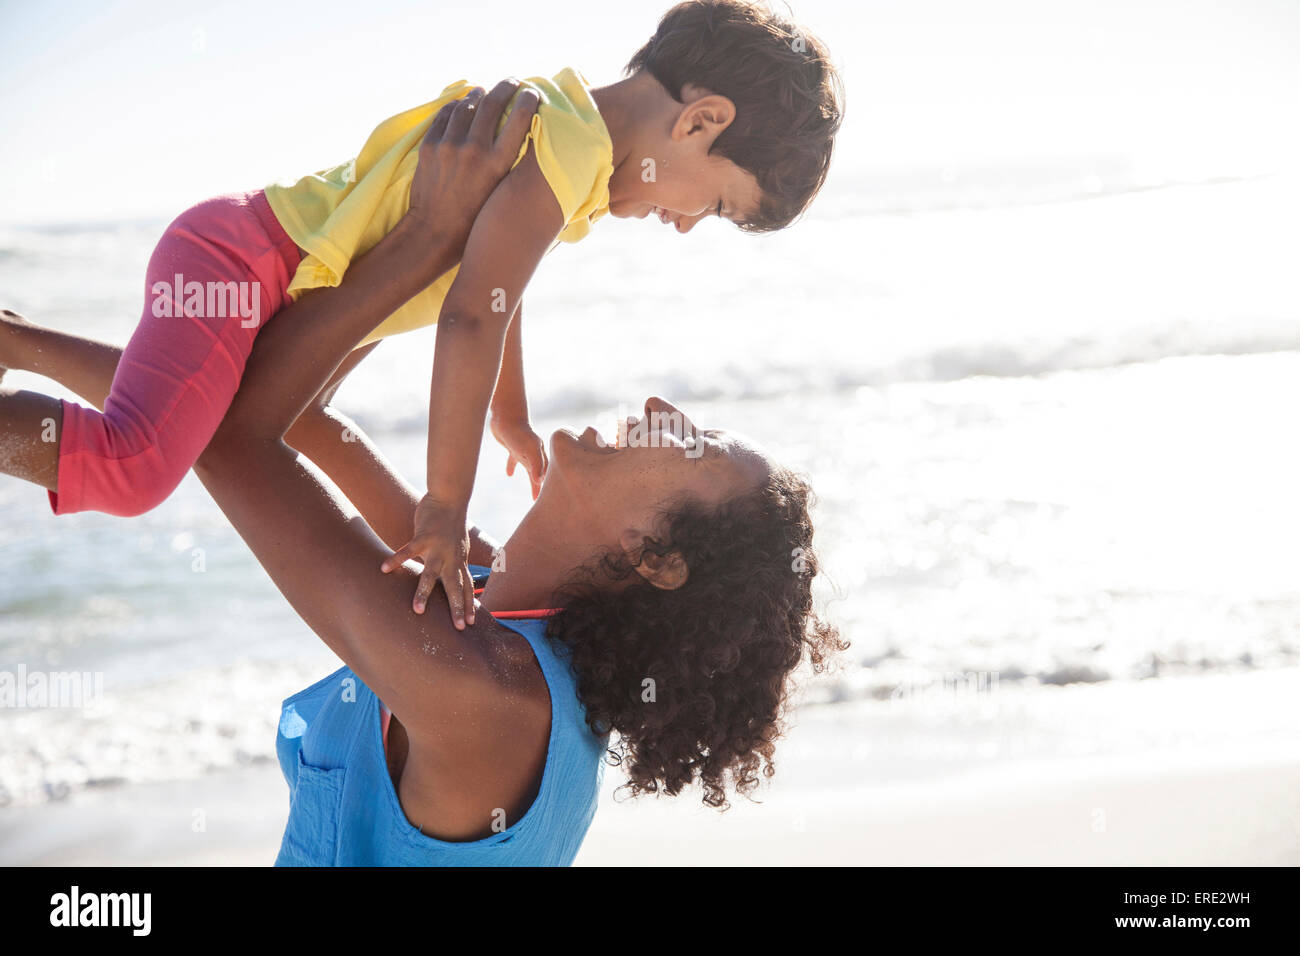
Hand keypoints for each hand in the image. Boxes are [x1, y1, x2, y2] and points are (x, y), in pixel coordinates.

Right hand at [380, 494, 475, 626]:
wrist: (449, 499)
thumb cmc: (450, 524)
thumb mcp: (457, 547)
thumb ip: (454, 562)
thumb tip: (451, 575)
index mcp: (458, 562)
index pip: (466, 587)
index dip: (469, 604)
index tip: (470, 624)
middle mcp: (451, 558)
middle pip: (455, 587)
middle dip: (457, 607)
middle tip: (459, 627)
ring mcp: (438, 548)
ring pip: (431, 574)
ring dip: (424, 593)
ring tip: (417, 611)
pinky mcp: (424, 537)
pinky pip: (408, 551)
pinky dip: (396, 559)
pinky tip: (384, 568)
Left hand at [406, 79, 539, 251]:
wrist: (435, 232)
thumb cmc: (476, 218)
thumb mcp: (501, 191)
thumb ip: (509, 162)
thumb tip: (519, 134)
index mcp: (498, 164)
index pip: (519, 118)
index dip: (528, 100)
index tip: (532, 92)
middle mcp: (474, 150)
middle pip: (492, 103)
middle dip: (505, 87)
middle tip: (512, 81)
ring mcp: (449, 146)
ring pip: (467, 105)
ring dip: (479, 95)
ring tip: (484, 92)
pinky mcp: (430, 147)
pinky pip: (445, 115)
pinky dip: (455, 107)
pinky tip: (461, 105)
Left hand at [490, 415, 547, 499]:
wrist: (506, 413)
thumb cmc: (518, 432)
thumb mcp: (528, 449)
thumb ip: (536, 464)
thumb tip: (538, 481)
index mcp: (539, 455)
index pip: (545, 475)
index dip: (545, 487)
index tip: (545, 501)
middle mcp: (534, 453)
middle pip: (540, 473)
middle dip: (540, 486)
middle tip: (539, 500)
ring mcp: (524, 450)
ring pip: (529, 468)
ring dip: (531, 479)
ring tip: (533, 491)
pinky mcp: (513, 446)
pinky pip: (514, 460)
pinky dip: (512, 467)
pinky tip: (509, 474)